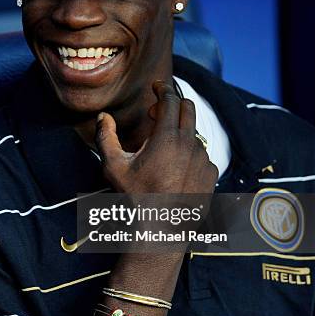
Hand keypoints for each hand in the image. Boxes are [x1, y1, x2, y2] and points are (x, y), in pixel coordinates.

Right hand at [95, 81, 218, 194]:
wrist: (161, 229)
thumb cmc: (135, 197)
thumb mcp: (113, 166)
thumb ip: (105, 137)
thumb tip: (103, 116)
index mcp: (167, 137)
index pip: (169, 100)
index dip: (162, 88)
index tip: (156, 86)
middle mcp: (190, 144)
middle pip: (188, 108)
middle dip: (173, 103)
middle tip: (156, 111)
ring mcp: (203, 159)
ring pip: (194, 133)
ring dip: (180, 132)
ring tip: (162, 147)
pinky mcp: (211, 174)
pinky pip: (202, 154)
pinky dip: (190, 153)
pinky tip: (176, 166)